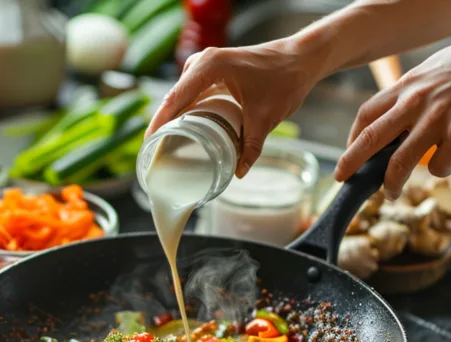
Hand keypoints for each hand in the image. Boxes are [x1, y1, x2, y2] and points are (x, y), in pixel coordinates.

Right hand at [147, 40, 319, 177]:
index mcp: (210, 67)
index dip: (159, 126)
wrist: (301, 58)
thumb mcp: (266, 117)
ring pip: (182, 97)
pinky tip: (184, 130)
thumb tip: (239, 172)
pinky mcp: (212, 70)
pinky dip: (187, 111)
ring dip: (174, 120)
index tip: (149, 148)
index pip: (174, 99)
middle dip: (163, 127)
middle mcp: (203, 62)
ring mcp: (206, 65)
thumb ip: (252, 146)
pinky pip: (192, 93)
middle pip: (174, 99)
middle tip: (155, 155)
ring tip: (165, 147)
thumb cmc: (285, 78)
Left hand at [333, 20, 450, 197]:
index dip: (352, 138)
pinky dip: (439, 171)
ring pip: (399, 165)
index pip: (366, 115)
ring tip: (390, 193)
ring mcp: (435, 122)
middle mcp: (413, 105)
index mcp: (404, 88)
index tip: (349, 152)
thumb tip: (396, 117)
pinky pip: (438, 167)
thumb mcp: (429, 72)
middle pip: (370, 140)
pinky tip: (448, 163)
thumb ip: (410, 94)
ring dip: (391, 184)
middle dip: (351, 164)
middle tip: (343, 179)